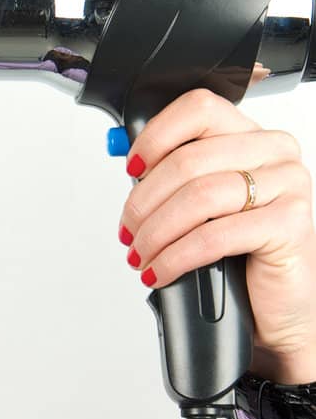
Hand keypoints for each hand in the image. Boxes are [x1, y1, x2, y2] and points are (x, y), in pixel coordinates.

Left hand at [120, 87, 315, 383]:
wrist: (278, 310)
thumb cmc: (242, 258)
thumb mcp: (207, 209)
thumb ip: (179, 180)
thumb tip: (131, 164)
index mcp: (254, 138)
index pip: (199, 109)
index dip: (155, 137)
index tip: (131, 168)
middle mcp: (275, 153)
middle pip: (190, 159)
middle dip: (144, 201)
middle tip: (128, 232)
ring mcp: (288, 185)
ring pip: (198, 196)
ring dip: (156, 232)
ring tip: (140, 255)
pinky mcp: (290, 223)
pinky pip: (215, 235)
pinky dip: (176, 256)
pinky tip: (159, 271)